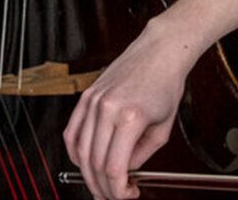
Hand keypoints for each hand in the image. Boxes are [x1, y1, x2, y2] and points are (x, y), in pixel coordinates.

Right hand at [64, 20, 194, 198]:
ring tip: (99, 184)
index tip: (127, 195)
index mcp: (130, 118)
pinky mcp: (86, 96)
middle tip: (112, 196)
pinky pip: (71, 131)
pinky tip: (84, 161)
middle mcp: (107, 109)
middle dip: (103, 187)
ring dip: (88, 173)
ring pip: (80, 150)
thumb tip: (126, 173)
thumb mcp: (162, 130)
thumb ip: (141, 156)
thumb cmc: (165, 85)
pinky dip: (75, 151)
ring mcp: (93, 101)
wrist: (158, 52)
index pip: (114, 168)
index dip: (118, 190)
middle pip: (94, 162)